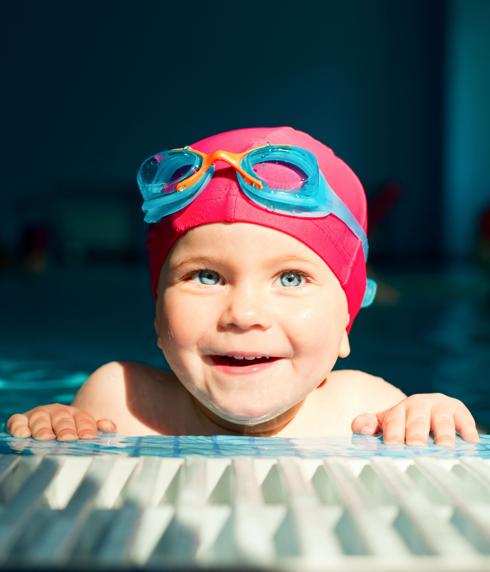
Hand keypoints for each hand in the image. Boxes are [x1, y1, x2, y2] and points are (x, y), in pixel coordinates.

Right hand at [6, 404, 116, 440]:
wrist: (51, 432)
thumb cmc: (72, 437)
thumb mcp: (86, 434)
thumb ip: (100, 430)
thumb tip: (109, 427)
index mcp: (76, 415)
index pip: (83, 420)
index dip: (86, 428)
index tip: (88, 438)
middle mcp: (58, 413)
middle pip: (62, 418)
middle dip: (65, 428)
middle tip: (68, 439)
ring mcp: (39, 415)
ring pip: (40, 418)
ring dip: (43, 428)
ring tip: (46, 438)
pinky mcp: (21, 421)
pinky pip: (17, 421)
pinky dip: (19, 426)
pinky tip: (23, 434)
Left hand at [351, 393, 478, 445]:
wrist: (425, 409)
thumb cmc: (402, 423)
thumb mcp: (383, 424)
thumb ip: (366, 425)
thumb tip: (360, 428)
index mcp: (398, 410)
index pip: (394, 423)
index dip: (393, 436)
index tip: (393, 448)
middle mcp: (418, 405)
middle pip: (417, 421)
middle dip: (416, 434)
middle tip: (416, 448)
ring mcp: (439, 407)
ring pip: (441, 419)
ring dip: (443, 433)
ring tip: (444, 447)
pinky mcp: (458, 410)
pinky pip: (464, 418)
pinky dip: (467, 428)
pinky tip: (469, 440)